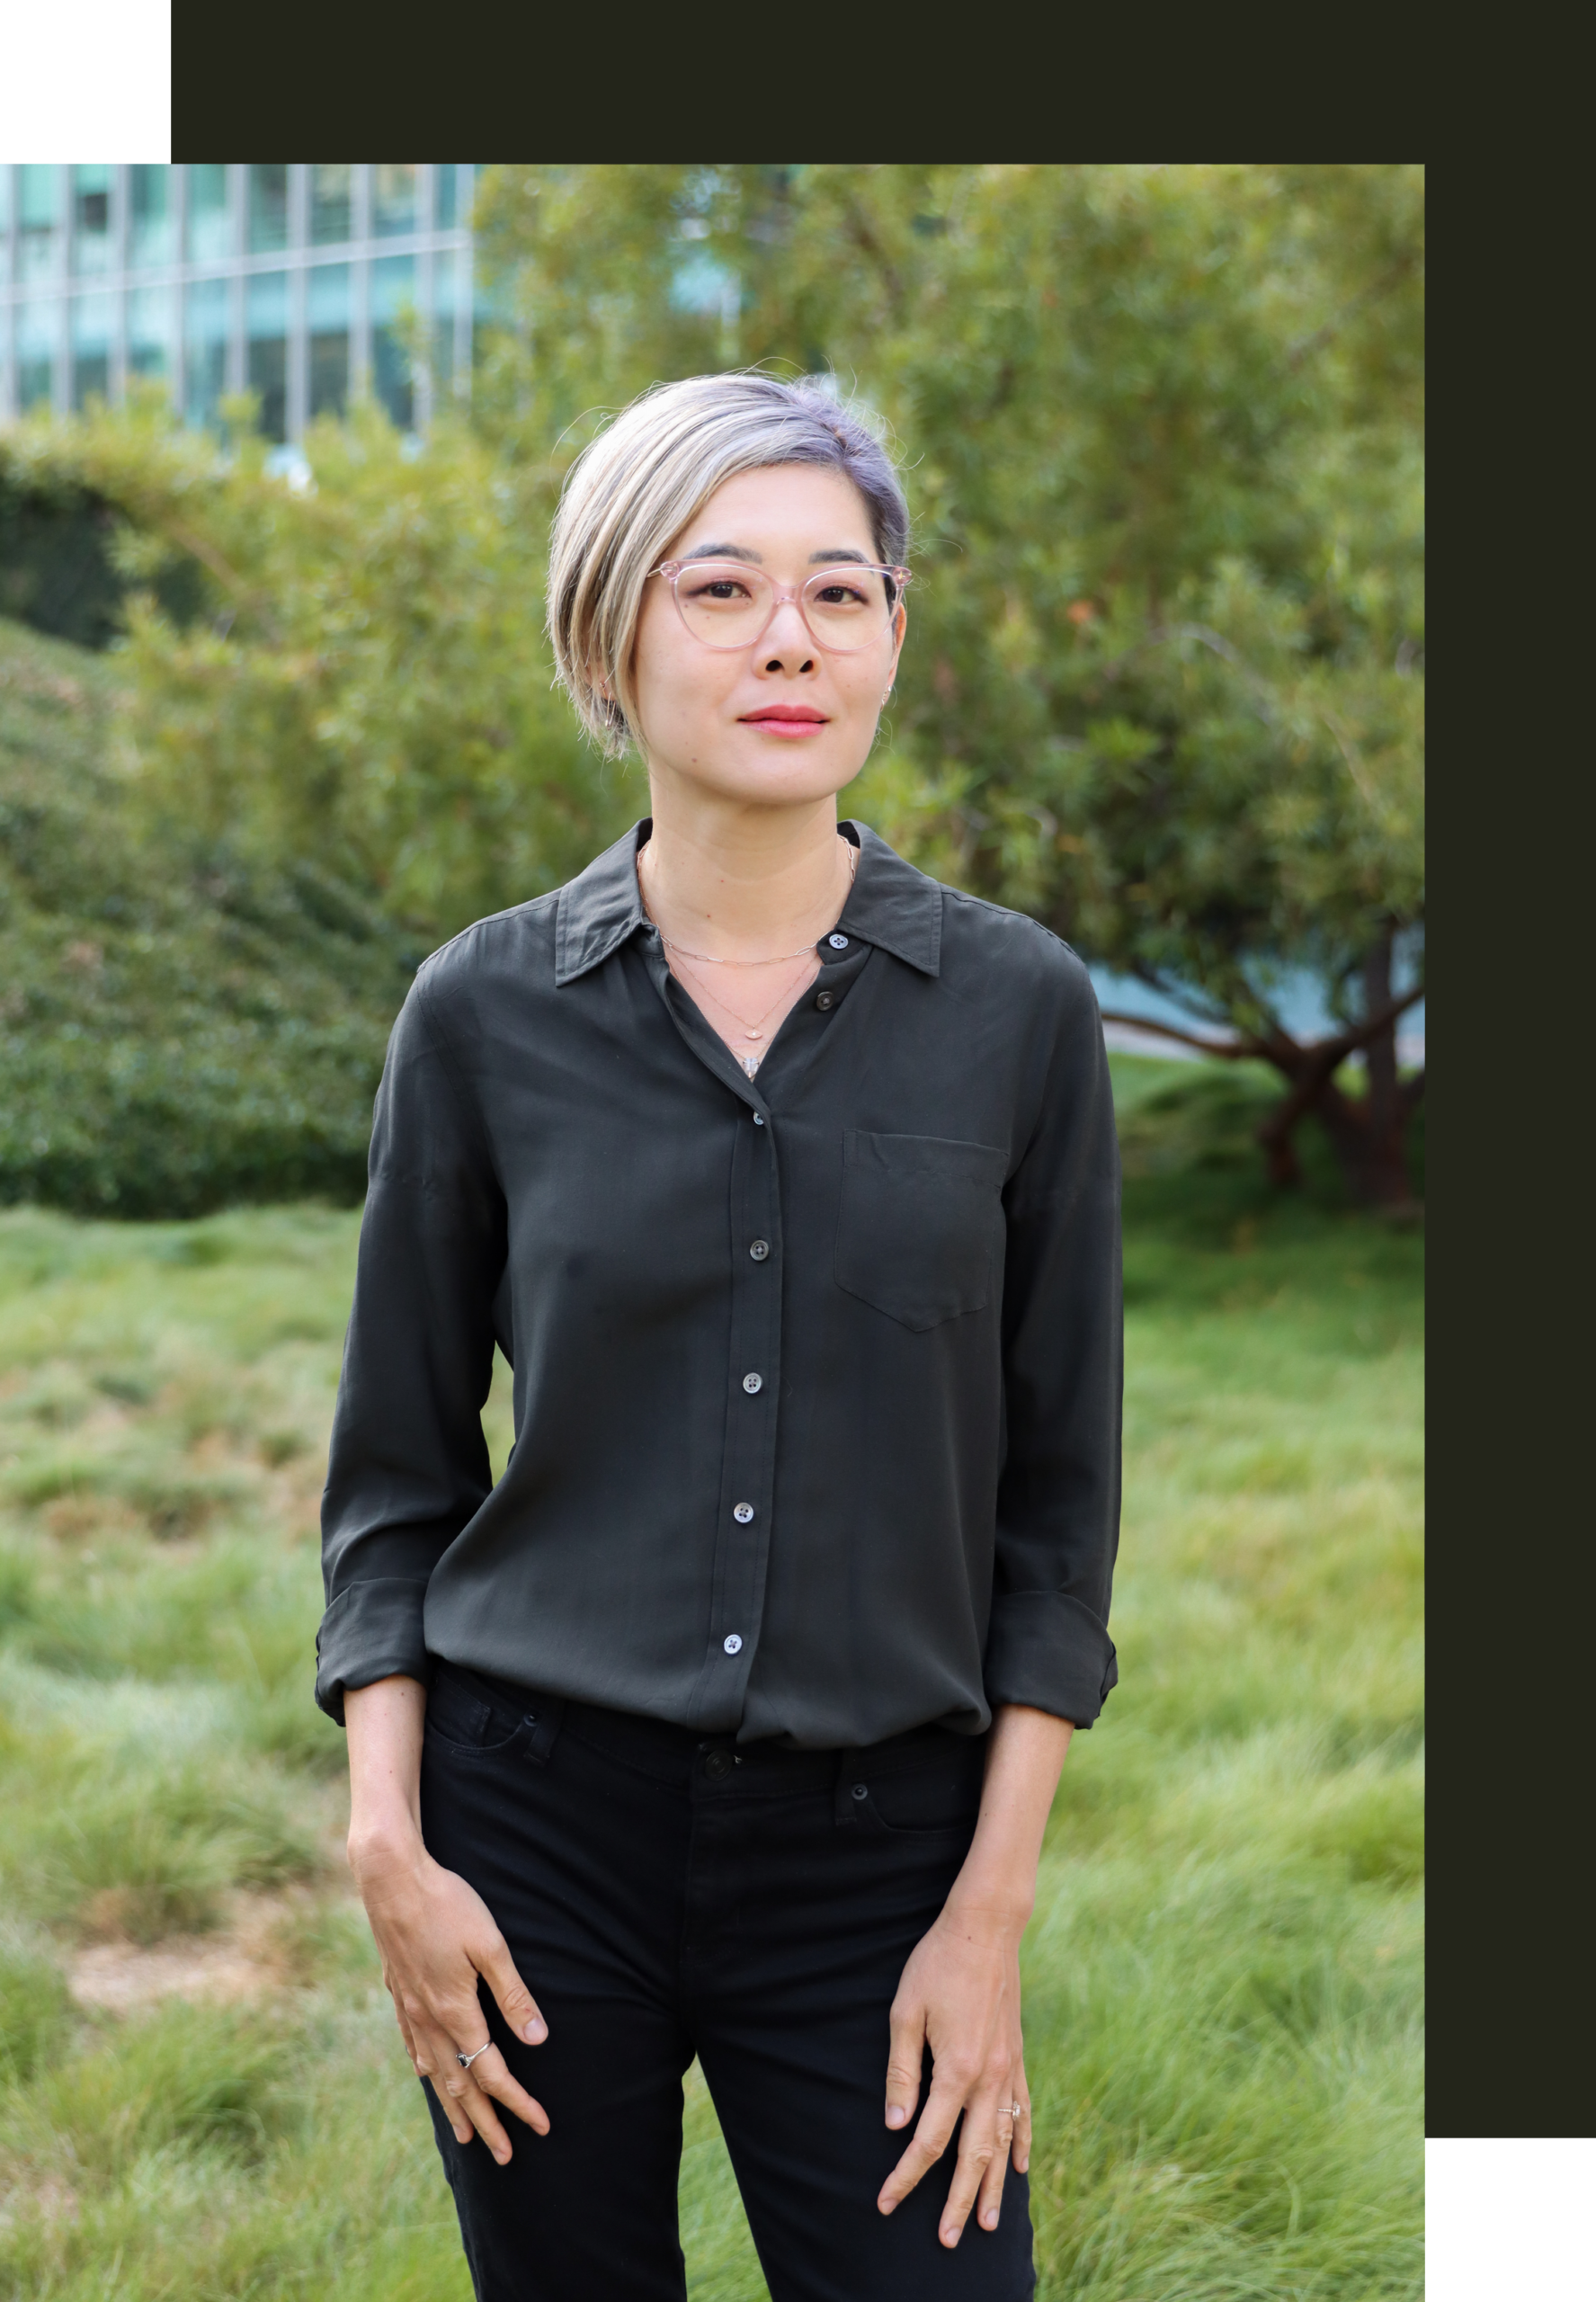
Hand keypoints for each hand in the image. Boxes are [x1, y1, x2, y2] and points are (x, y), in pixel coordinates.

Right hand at [350, 1831, 549, 2163]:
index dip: (517, 2102)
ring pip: (434, 2072)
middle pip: (460, 2085)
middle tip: (505, 2156)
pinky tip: (428, 2075)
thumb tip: (537, 2038)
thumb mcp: (491, 1945)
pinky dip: (426, 2070)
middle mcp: (429, 2019)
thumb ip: (514, 1994)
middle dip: (485, 2122)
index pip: (492, 2072)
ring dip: (453, 2107)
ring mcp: (409, 2008)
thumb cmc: (447, 1905)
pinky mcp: (398, 1991)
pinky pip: (413, 2046)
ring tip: (466, 2136)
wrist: (391, 1879)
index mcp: (456, 2011)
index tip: (540, 2125)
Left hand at [877, 1898, 1031, 2246]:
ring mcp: (1009, 2069)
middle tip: (947, 2239)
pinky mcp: (1018, 2056)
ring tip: (988, 2224)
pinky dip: (1021, 2143)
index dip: (906, 2175)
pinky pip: (1024, 2111)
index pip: (929, 2141)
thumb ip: (901, 2072)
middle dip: (959, 2201)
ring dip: (995, 2185)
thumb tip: (896, 2126)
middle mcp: (989, 2078)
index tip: (886, 2202)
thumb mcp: (904, 2013)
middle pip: (973, 2156)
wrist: (984, 1929)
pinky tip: (1020, 2167)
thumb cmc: (936, 1966)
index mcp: (957, 2071)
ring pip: (1003, 2142)